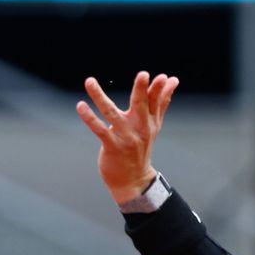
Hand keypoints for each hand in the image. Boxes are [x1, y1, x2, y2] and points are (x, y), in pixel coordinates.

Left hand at [76, 71, 178, 203]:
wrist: (133, 180)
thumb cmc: (141, 147)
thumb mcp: (153, 125)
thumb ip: (161, 102)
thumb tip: (173, 81)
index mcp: (150, 121)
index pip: (155, 102)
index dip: (159, 89)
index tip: (162, 77)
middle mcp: (139, 128)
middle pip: (140, 105)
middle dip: (141, 90)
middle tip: (143, 74)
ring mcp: (125, 137)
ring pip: (111, 113)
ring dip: (99, 96)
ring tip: (89, 81)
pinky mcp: (112, 146)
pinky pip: (99, 129)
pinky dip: (89, 117)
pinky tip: (81, 105)